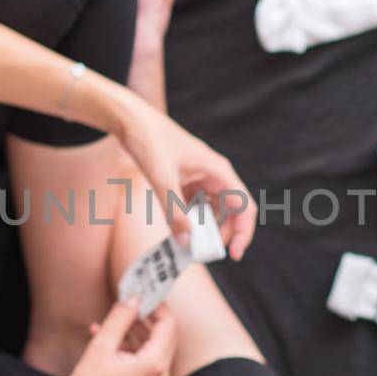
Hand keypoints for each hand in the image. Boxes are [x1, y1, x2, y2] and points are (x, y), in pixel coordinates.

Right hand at [49, 300, 176, 375]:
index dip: (157, 305)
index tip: (143, 292)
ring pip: (153, 346)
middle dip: (147, 315)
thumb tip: (133, 298)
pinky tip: (105, 335)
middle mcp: (160, 374)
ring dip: (136, 329)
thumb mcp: (100, 347)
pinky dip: (130, 345)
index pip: (168, 324)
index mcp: (153, 364)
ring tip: (114, 317)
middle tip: (131, 300)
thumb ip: (119, 319)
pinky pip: (144, 359)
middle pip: (164, 334)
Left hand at [114, 99, 257, 258]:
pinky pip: (196, 205)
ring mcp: (202, 177)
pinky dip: (191, 220)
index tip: (232, 255)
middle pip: (231, 212)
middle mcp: (215, 175)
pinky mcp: (187, 180)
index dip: (243, 232)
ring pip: (213, 210)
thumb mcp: (161, 179)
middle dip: (221, 234)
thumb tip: (186, 243)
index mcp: (218, 172)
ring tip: (189, 244)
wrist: (132, 120)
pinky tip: (178, 229)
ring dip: (205, 229)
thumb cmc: (150, 141)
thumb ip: (174, 212)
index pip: (244, 207)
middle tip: (203, 253)